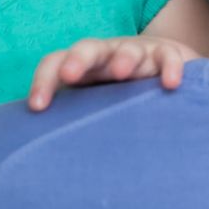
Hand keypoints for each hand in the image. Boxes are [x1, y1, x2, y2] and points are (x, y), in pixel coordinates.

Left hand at [28, 36, 200, 110]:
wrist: (165, 70)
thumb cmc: (121, 96)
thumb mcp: (94, 104)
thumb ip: (75, 120)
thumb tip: (44, 159)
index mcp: (84, 68)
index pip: (55, 63)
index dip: (43, 81)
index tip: (37, 108)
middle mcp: (108, 56)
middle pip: (88, 49)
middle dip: (77, 60)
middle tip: (70, 75)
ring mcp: (139, 53)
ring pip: (129, 49)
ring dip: (124, 59)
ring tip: (123, 73)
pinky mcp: (167, 54)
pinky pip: (168, 57)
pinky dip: (170, 67)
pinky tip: (171, 84)